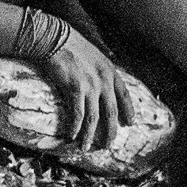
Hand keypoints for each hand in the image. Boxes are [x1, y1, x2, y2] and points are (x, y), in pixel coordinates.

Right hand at [40, 27, 137, 149]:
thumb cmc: (72, 46)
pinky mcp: (75, 89)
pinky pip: (77, 115)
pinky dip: (75, 128)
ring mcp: (91, 86)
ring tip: (86, 147)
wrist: (56, 39)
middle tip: (107, 145)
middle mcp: (104, 81)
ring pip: (94, 118)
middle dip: (110, 131)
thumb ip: (100, 71)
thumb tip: (99, 83)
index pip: (125, 95)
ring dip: (89, 135)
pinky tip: (71, 136)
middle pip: (112, 112)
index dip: (128, 111)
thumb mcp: (95, 56)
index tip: (130, 123)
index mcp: (110, 72)